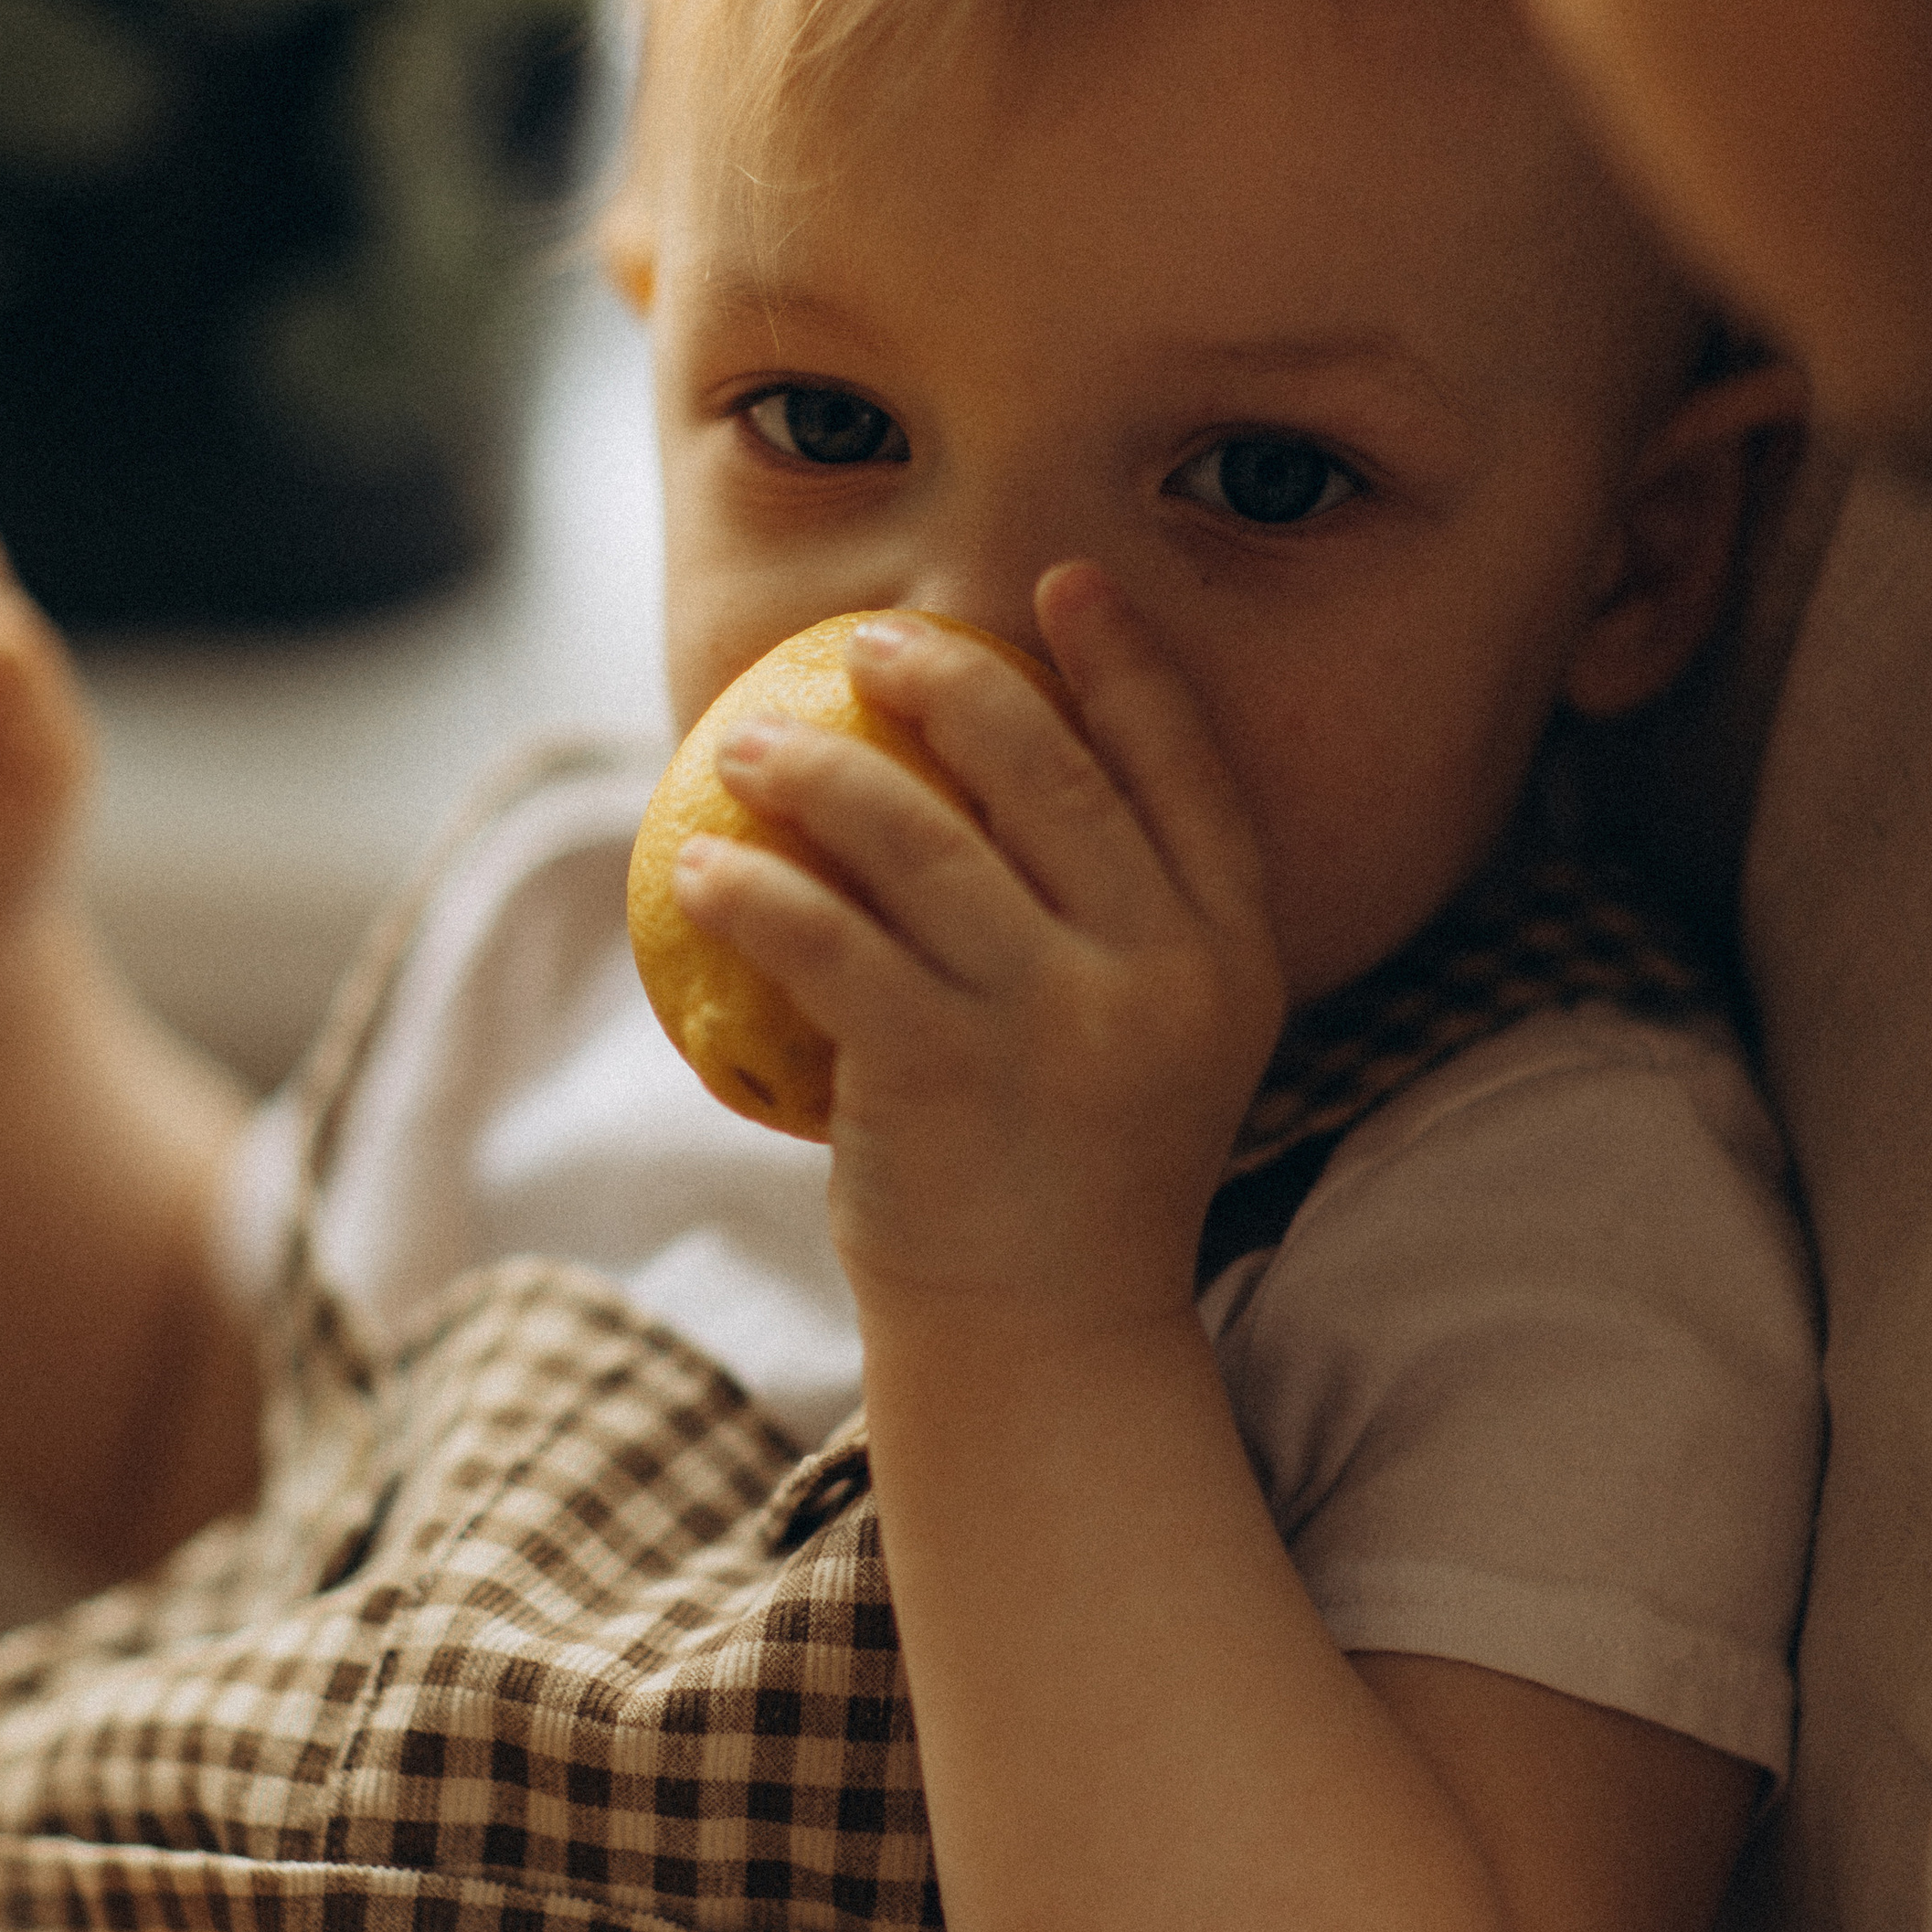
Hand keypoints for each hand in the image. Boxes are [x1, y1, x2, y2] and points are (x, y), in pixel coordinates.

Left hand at [676, 564, 1284, 1336]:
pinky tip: (699, 867)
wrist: (1046, 1344)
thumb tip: (997, 770)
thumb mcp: (1155, 1045)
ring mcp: (1054, 1022)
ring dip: (817, 773)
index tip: (1061, 587)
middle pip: (1046, 775)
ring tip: (746, 747)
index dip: (1125, 665)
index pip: (1184, 771)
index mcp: (1231, 956)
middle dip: (951, 682)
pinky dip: (752, 891)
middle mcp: (1160, 974)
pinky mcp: (941, 1071)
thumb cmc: (1078, 1179)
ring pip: (919, 841)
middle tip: (868, 644)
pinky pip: (824, 941)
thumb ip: (1120, 924)